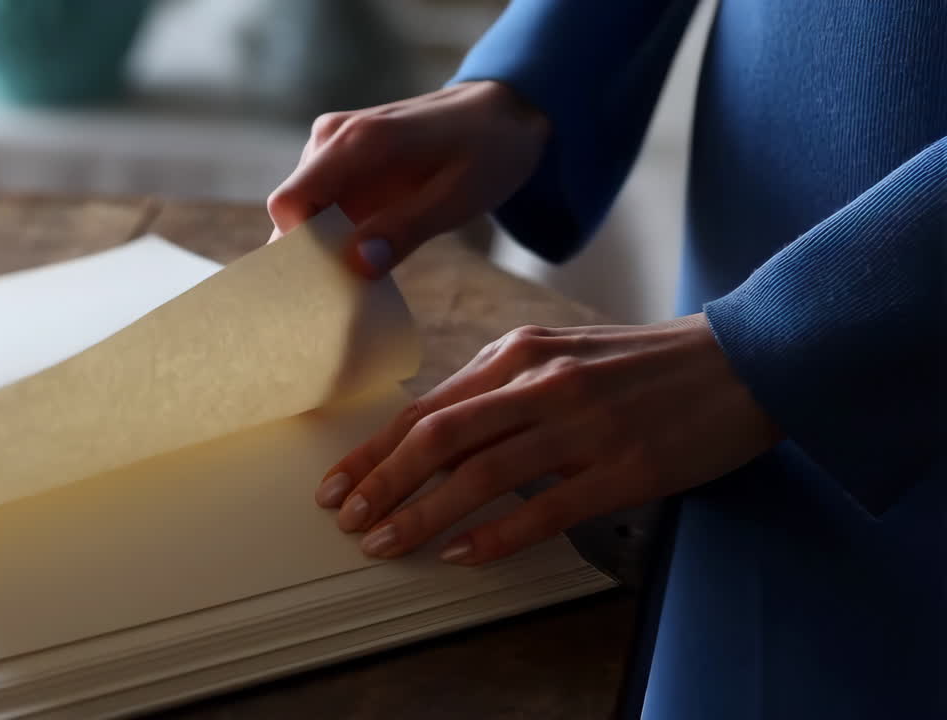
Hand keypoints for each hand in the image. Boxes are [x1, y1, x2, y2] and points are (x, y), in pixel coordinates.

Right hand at [267, 81, 549, 276]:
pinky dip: (336, 238)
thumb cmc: (487, 150)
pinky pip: (321, 207)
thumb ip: (405, 229)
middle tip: (349, 296)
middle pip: (291, 214)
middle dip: (311, 257)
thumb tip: (356, 266)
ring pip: (302, 215)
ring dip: (325, 250)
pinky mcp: (338, 162)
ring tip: (365, 278)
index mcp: (359, 141)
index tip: (333, 285)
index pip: (290, 203)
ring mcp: (331, 147)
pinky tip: (369, 257)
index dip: (301, 250)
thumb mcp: (458, 197)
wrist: (501, 112)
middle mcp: (332, 138)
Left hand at [315, 314, 780, 564]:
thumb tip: (433, 431)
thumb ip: (498, 387)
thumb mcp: (559, 353)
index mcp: (519, 352)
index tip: (338, 484)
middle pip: (440, 438)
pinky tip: (463, 556)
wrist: (741, 359)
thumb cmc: (642, 363)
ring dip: (423, 514)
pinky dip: (497, 536)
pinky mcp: (623, 468)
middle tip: (347, 520)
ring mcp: (582, 426)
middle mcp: (542, 384)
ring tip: (387, 544)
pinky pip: (546, 510)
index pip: (428, 408)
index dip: (375, 450)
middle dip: (383, 483)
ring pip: (482, 476)